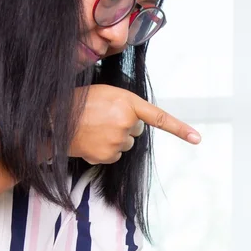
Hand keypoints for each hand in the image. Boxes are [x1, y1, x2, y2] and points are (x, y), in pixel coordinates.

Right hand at [70, 84, 200, 163]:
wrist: (53, 119)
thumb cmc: (79, 102)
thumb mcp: (106, 94)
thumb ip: (126, 105)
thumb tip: (135, 127)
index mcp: (127, 103)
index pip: (158, 118)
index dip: (180, 129)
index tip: (197, 139)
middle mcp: (126, 123)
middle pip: (136, 131)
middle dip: (125, 126)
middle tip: (103, 118)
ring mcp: (117, 141)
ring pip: (125, 144)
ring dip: (114, 138)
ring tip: (94, 128)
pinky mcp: (107, 155)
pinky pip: (114, 155)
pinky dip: (105, 150)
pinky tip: (91, 139)